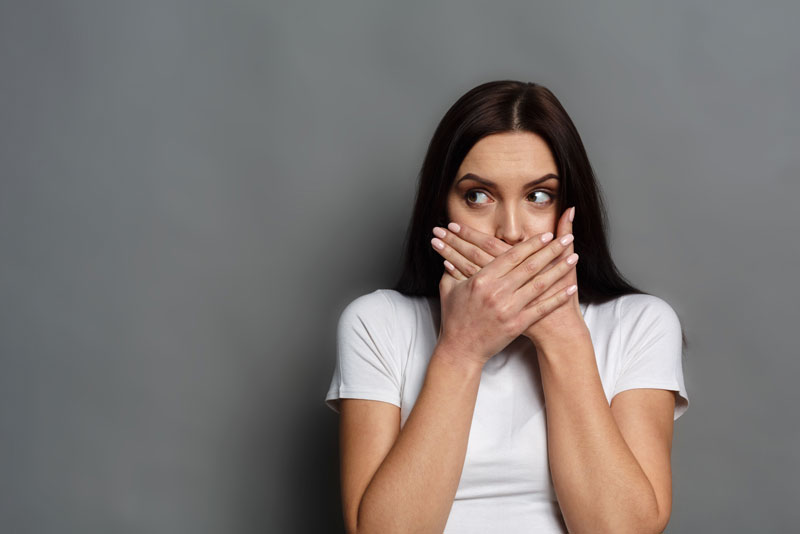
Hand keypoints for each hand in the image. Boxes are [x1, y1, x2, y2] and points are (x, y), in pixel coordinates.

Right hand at [431, 206, 586, 350]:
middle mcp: (497, 292)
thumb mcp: (448, 288)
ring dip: (559, 270)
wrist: (460, 349)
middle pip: (530, 266)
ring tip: (573, 257)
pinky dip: (557, 298)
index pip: (512, 256)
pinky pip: (542, 309)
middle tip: (566, 239)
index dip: (531, 244)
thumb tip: (454, 249)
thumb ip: (453, 267)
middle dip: (551, 250)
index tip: (546, 234)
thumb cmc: (454, 318)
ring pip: (539, 284)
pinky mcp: (517, 325)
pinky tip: (571, 288)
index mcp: (481, 280)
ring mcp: (508, 309)